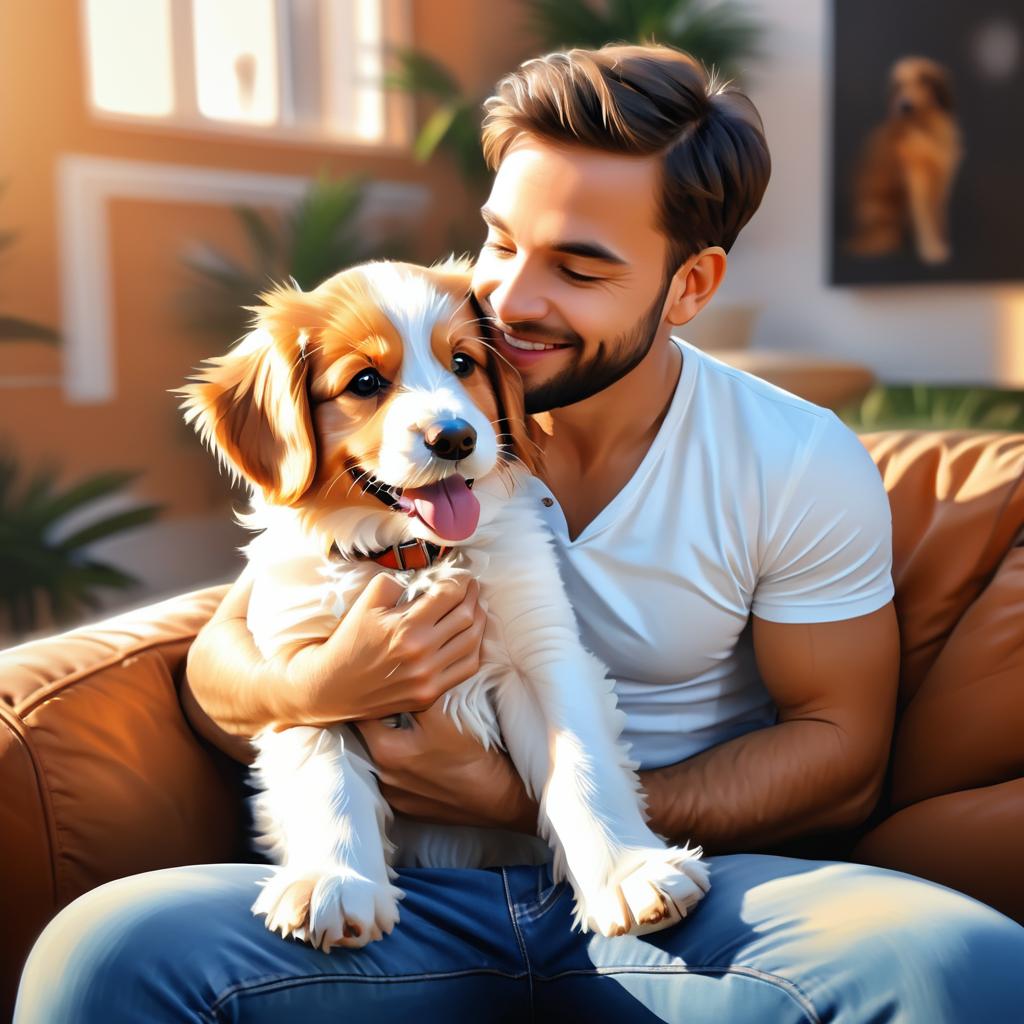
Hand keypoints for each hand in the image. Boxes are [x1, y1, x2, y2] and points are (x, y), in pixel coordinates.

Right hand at [277, 573, 487, 724]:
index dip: (460, 580)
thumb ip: (395, 582)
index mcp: (406, 627)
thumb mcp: (366, 603)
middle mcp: (422, 653)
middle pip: (466, 616)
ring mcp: (428, 678)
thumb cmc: (348, 641)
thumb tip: (424, 577)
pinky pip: (466, 668)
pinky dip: (475, 648)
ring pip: (472, 642)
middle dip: (473, 596)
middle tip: (471, 587)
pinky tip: (472, 636)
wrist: (330, 687)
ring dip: (479, 620)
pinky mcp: (429, 694)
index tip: (461, 575)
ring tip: (475, 607)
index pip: (449, 595)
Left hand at [358, 700, 538, 831]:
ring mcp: (395, 796)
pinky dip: (402, 764)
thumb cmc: (472, 751)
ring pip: (382, 758)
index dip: (372, 696)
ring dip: (392, 742)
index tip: (379, 683)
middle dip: (381, 718)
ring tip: (410, 728)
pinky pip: (396, 779)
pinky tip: (422, 755)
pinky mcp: (409, 808)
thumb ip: (410, 693)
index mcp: (385, 751)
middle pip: (370, 737)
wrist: (500, 796)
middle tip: (397, 700)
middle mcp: (383, 777)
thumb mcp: (440, 713)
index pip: (363, 715)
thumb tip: (393, 675)